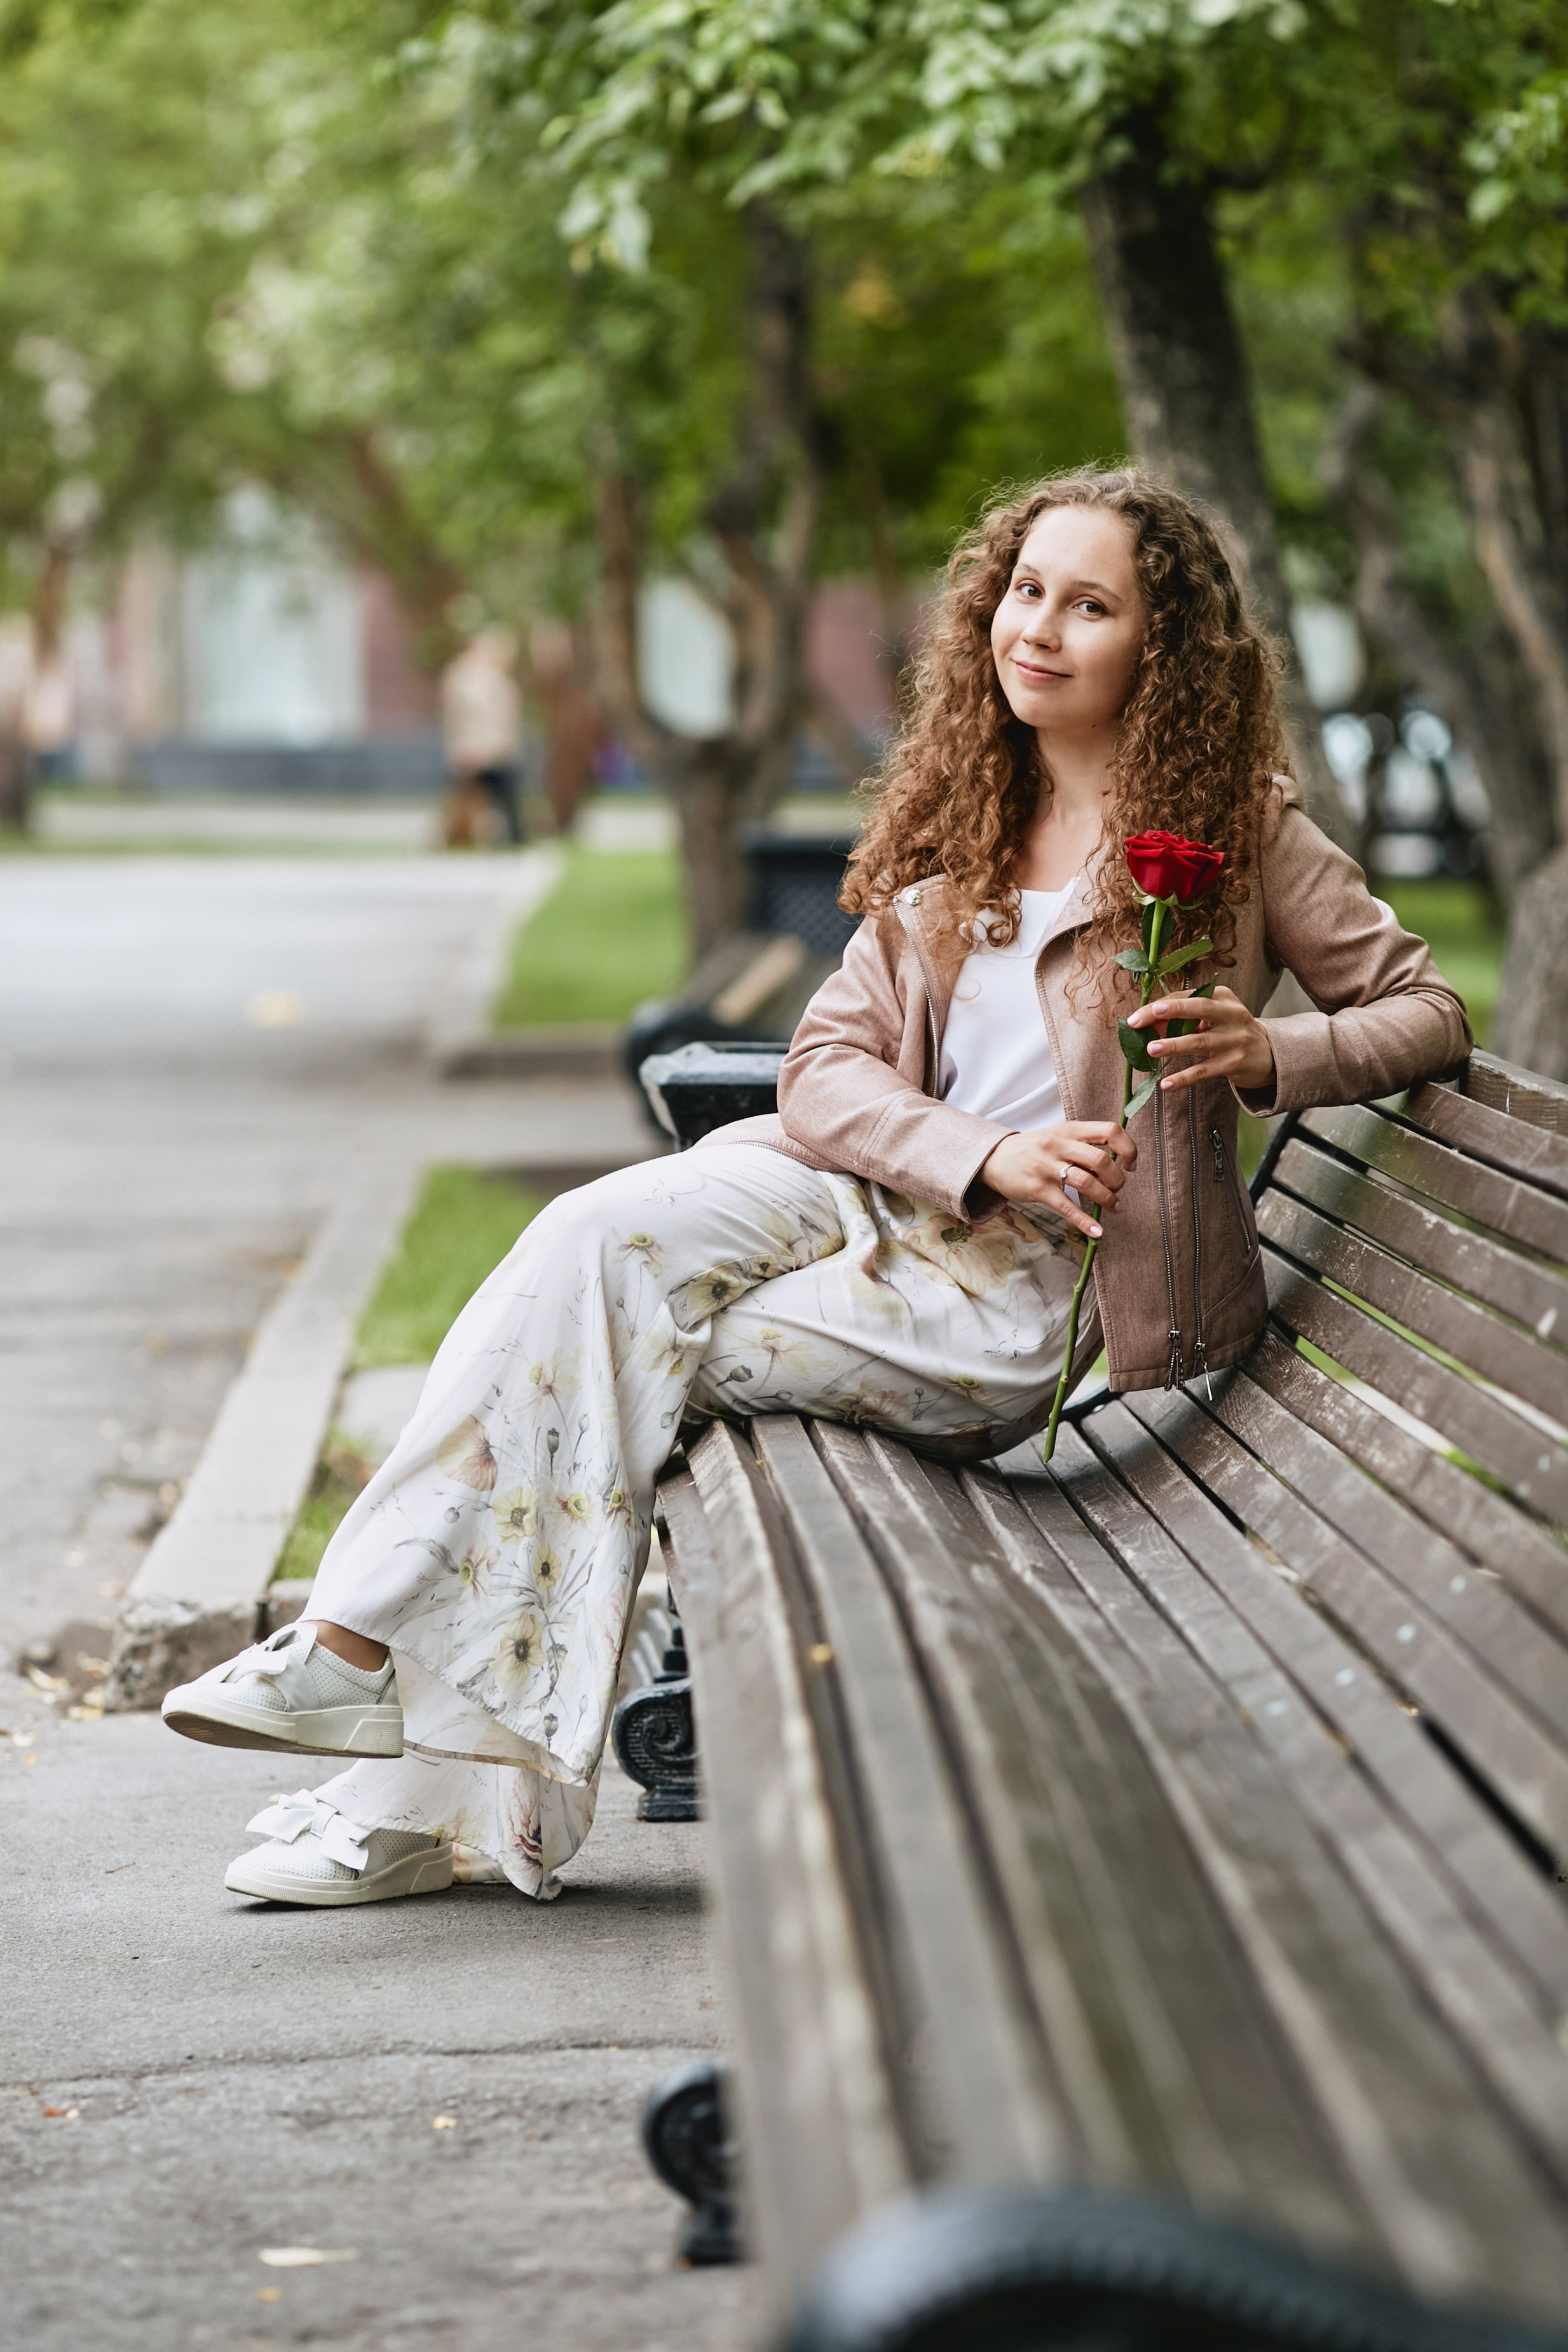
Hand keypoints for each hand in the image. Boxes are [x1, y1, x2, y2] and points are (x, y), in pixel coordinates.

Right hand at [979, 1122, 1136, 1240]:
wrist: (995, 1159)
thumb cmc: (1034, 1150)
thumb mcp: (1059, 1137)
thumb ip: (1085, 1146)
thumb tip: (1117, 1165)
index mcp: (1070, 1129)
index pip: (1110, 1131)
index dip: (1127, 1148)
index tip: (1130, 1165)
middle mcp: (1060, 1145)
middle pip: (1101, 1160)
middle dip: (1117, 1180)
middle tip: (1118, 1190)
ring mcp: (1047, 1167)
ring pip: (1087, 1182)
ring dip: (1107, 1199)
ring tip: (1114, 1208)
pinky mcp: (1038, 1189)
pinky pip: (1067, 1207)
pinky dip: (1085, 1222)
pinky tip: (1096, 1232)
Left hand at [1128, 984, 1274, 1094]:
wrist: (1268, 1055)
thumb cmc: (1230, 1031)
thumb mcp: (1214, 1018)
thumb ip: (1185, 1018)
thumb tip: (1149, 1025)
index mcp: (1223, 997)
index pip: (1188, 997)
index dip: (1162, 1006)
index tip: (1137, 1017)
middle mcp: (1232, 1015)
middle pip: (1200, 1008)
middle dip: (1173, 1011)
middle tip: (1148, 1016)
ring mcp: (1235, 1039)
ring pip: (1201, 1041)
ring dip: (1174, 1045)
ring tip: (1151, 1049)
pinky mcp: (1235, 1063)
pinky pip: (1205, 1071)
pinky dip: (1184, 1078)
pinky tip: (1166, 1084)